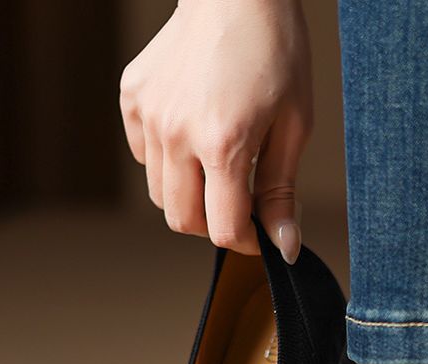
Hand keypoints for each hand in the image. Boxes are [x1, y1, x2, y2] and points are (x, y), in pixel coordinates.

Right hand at [119, 0, 311, 260]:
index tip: (260, 237)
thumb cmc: (275, 52)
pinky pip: (144, 156)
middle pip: (183, 220)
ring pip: (159, 194)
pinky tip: (194, 139)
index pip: (222, 229)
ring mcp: (149, 115)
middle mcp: (177, 133)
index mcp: (223, 144)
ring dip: (190, 197)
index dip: (246, 243)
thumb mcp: (294, 127)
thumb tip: (284, 246)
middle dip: (214, 225)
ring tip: (219, 170)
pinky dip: (169, 163)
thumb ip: (281, 192)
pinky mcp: (133, 98)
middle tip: (240, 206)